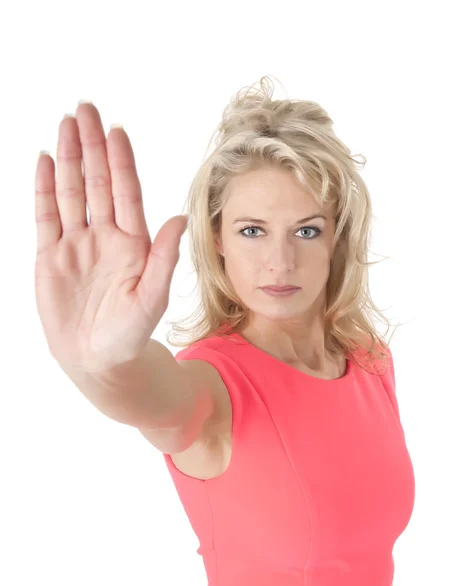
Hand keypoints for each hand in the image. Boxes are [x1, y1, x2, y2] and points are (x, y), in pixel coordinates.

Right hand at [34, 102, 187, 373]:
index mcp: (133, 242)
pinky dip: (44, 188)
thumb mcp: (152, 296)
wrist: (98, 359)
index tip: (117, 130)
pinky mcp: (50, 256)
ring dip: (69, 158)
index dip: (121, 161)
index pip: (126, 192)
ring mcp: (77, 244)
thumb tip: (180, 218)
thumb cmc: (131, 332)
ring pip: (72, 192)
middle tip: (86, 109)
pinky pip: (46, 215)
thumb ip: (165, 257)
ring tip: (66, 124)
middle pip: (98, 182)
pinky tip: (45, 161)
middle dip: (92, 146)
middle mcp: (105, 236)